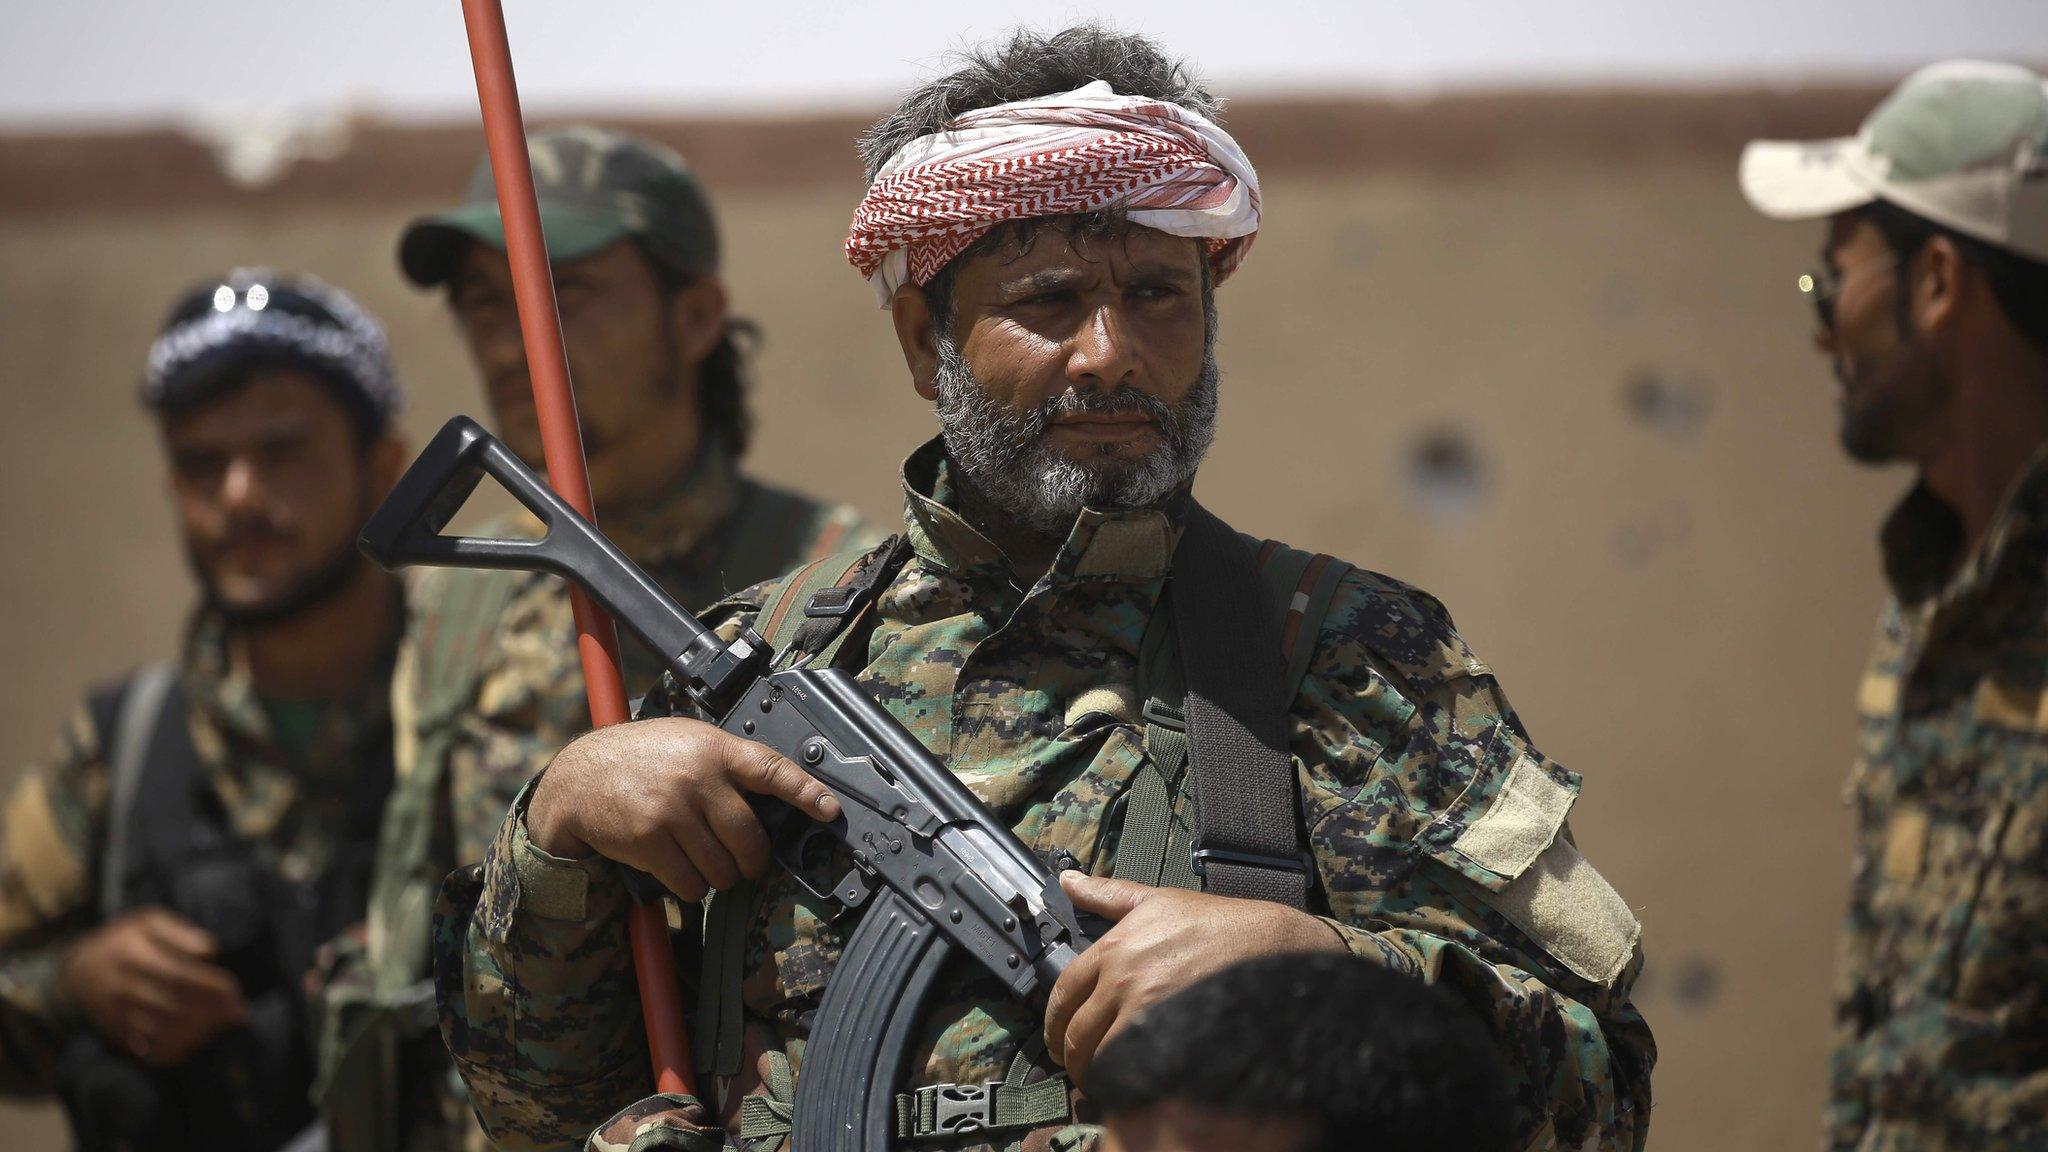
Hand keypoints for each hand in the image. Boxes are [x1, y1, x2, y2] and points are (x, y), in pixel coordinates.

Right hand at [58, 907, 248, 1066]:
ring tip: (223, 1025)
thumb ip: (179, 932)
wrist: (74, 974)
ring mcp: (118, 1015)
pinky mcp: (117, 1035)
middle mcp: (123, 988)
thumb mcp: (146, 922)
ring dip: (200, 1031)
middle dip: (213, 1012)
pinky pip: (149, 1050)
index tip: (235, 992)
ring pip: (164, 1031)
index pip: (180, 976)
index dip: (211, 986)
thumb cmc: (122, 942)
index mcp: (133, 955)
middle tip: (238, 1013)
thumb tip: (210, 950)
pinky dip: (177, 1049)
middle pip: (176, 1006)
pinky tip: (196, 1041)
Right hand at [525, 717, 840, 901]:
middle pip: (750, 838)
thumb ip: (725, 764)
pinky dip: (692, 888)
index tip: (830, 810)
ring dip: (718, 877)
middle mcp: (696, 777)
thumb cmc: (640, 759)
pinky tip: (680, 871)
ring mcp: (672, 809)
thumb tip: (774, 800)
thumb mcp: (687, 741)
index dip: (805, 791)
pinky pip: (691, 884)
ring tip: (701, 860)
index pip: (771, 768)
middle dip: (753, 862)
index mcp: (713, 749)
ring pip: (722, 869)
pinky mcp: (650, 840)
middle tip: (748, 865)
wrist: (579, 779)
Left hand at [1042, 873, 1344, 1083]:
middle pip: (1076, 1032)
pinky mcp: (1174, 1038)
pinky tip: (1130, 1081)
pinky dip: (1125, 1081)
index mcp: (1115, 949)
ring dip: (1093, 1072)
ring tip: (1100, 1077)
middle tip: (1074, 1064)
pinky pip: (1134, 1070)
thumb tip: (1067, 882)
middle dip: (1069, 1054)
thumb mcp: (1159, 900)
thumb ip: (1107, 894)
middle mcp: (1125, 981)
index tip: (1058, 1033)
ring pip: (1101, 1056)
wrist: (1270, 946)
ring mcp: (1149, 1012)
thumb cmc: (1219, 922)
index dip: (1054, 1021)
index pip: (1063, 994)